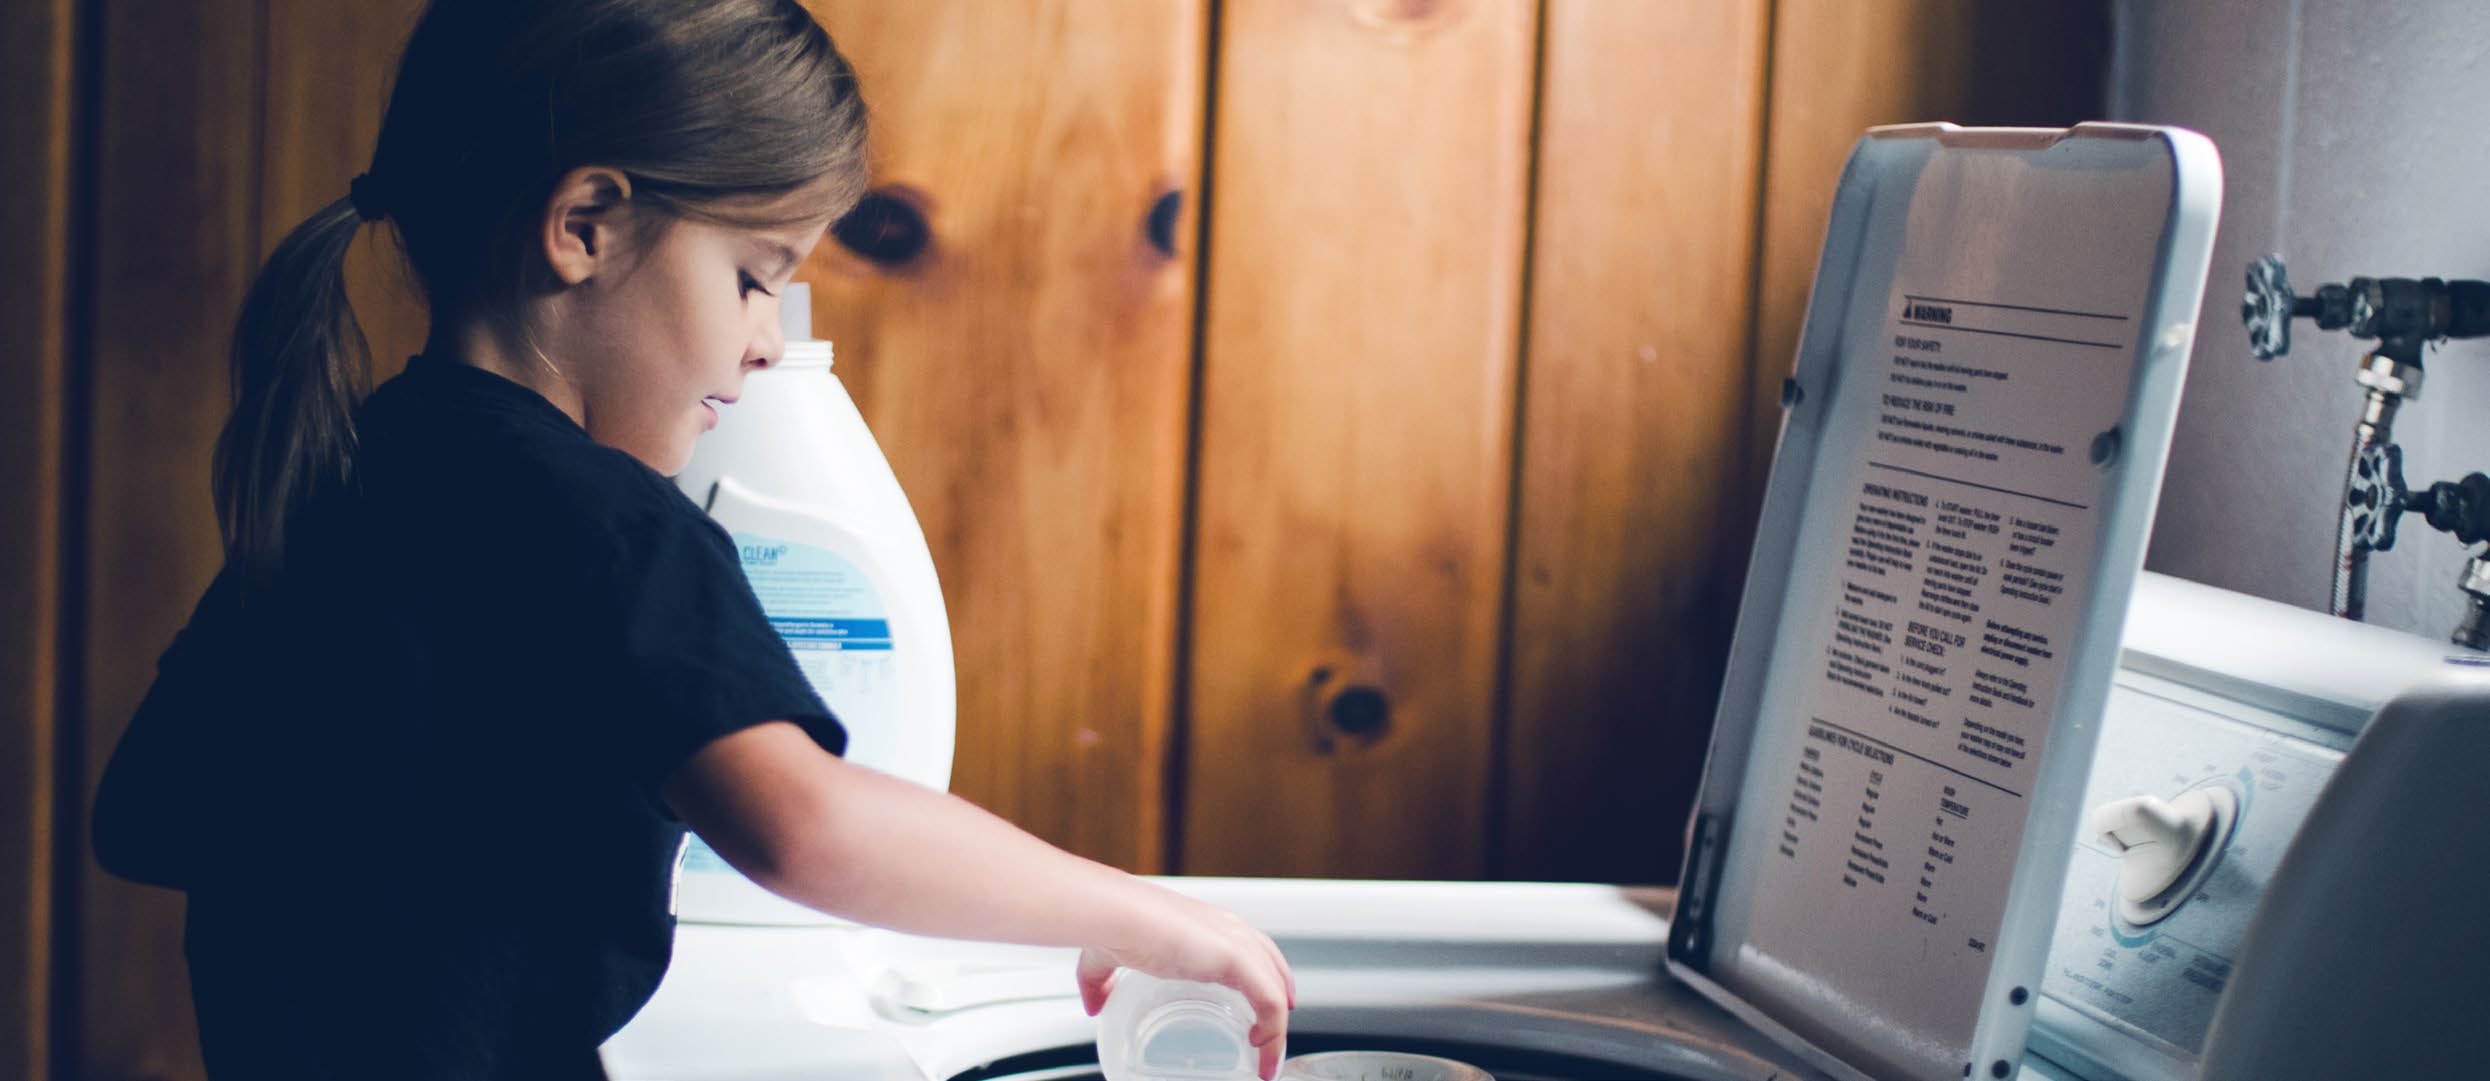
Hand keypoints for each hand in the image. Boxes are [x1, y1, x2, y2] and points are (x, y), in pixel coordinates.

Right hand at [1076, 887, 1295, 1079]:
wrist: (1116, 917)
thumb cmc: (1114, 927)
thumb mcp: (1106, 959)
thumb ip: (1100, 982)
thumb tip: (1093, 1004)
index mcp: (1205, 925)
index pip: (1248, 945)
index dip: (1260, 971)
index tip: (1260, 1002)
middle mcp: (1228, 929)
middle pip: (1272, 961)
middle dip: (1281, 992)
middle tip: (1276, 1027)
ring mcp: (1237, 942)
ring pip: (1275, 987)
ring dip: (1277, 1024)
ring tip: (1269, 1055)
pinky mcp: (1238, 958)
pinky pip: (1270, 1001)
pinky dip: (1273, 1030)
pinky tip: (1263, 1049)